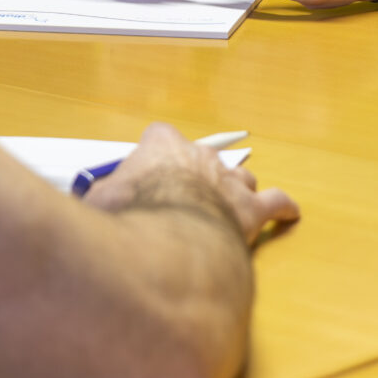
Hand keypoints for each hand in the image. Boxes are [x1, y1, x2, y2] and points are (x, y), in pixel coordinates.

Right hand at [84, 123, 298, 244]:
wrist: (167, 241)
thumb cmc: (128, 217)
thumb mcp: (98, 203)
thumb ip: (100, 199)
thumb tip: (89, 211)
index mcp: (161, 147)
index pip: (159, 137)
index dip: (155, 155)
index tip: (147, 171)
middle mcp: (199, 157)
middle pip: (204, 157)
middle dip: (196, 175)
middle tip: (184, 199)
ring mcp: (229, 181)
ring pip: (241, 176)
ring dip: (236, 188)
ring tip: (232, 201)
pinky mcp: (252, 210)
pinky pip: (276, 203)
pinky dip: (282, 208)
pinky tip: (288, 213)